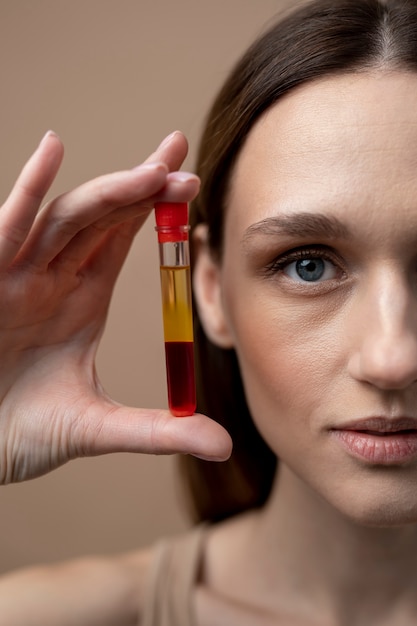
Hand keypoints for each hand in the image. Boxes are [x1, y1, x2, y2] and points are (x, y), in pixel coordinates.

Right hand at [0, 130, 231, 483]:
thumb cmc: (15, 432)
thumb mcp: (94, 429)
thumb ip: (157, 432)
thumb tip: (222, 446)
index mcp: (80, 298)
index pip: (122, 236)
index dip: (155, 206)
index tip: (190, 180)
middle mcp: (51, 277)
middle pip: (102, 216)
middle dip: (142, 185)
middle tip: (182, 154)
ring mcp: (17, 275)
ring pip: (65, 218)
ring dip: (109, 190)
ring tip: (154, 167)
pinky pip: (6, 229)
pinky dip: (26, 191)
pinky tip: (53, 149)